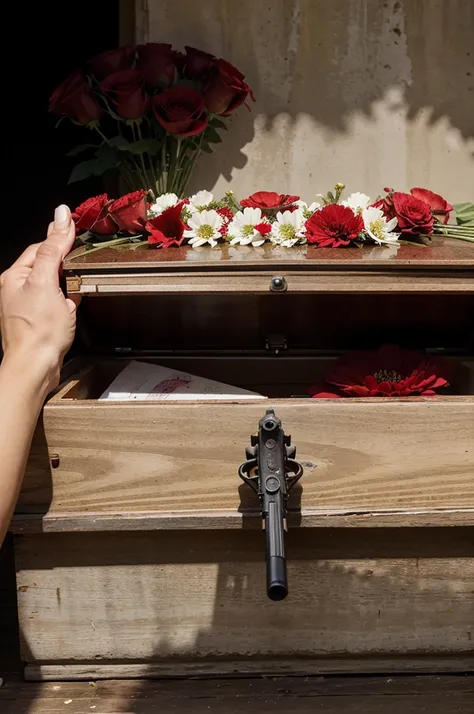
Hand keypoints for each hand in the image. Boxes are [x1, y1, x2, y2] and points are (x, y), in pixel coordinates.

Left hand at [0, 205, 77, 396]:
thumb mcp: (47, 281)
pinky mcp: (39, 323)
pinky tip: (71, 311)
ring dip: (68, 288)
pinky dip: (67, 305)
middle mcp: (17, 290)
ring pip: (54, 287)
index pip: (40, 248)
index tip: (77, 233)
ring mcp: (28, 307)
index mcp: (14, 276)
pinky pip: (57, 306)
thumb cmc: (38, 330)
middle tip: (80, 269)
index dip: (59, 241)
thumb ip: (53, 248)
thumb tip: (59, 217)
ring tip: (73, 294)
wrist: (36, 366)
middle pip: (47, 267)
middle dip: (66, 269)